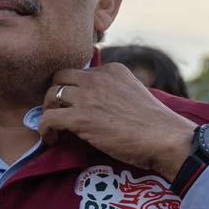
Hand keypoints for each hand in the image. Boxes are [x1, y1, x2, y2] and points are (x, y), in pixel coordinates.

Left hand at [37, 64, 196, 178]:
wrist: (164, 138)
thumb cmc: (155, 124)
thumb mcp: (134, 93)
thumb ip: (115, 92)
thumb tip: (100, 107)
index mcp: (111, 70)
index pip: (80, 72)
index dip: (73, 89)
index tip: (74, 104)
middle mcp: (97, 78)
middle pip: (59, 77)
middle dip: (55, 94)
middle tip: (58, 112)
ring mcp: (87, 97)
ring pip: (51, 95)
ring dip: (48, 111)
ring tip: (54, 128)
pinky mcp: (80, 117)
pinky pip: (48, 118)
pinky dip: (44, 129)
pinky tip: (51, 138)